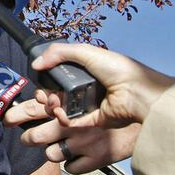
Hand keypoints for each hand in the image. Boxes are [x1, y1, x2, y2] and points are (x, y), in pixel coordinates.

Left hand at [3, 99, 141, 173]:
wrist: (149, 114)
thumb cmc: (117, 100)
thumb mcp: (89, 87)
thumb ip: (67, 90)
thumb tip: (45, 87)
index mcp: (69, 104)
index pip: (34, 108)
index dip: (18, 113)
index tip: (8, 118)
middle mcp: (73, 124)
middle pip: (35, 136)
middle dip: (28, 137)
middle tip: (28, 136)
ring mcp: (84, 143)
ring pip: (51, 154)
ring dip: (53, 150)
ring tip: (57, 145)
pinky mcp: (97, 158)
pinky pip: (72, 168)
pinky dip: (73, 163)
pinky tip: (77, 155)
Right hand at [30, 42, 174, 127]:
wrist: (137, 93)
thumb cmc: (119, 70)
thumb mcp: (86, 52)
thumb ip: (58, 52)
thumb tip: (36, 64)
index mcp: (85, 71)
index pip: (58, 76)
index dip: (46, 79)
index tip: (40, 79)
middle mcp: (85, 88)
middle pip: (55, 93)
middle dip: (45, 94)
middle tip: (45, 95)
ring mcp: (88, 105)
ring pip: (60, 109)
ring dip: (52, 106)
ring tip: (54, 103)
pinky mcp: (91, 121)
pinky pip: (70, 122)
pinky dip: (62, 118)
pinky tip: (62, 113)